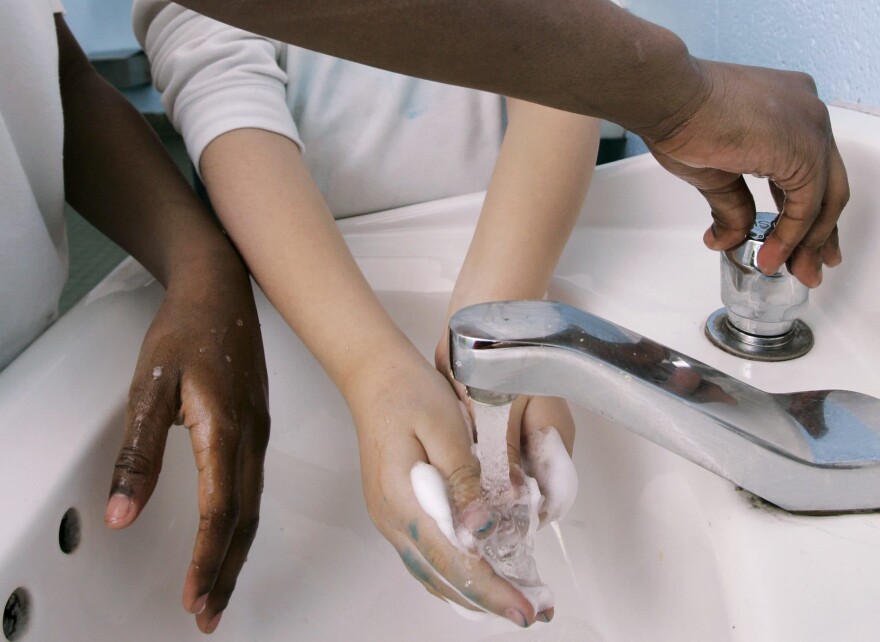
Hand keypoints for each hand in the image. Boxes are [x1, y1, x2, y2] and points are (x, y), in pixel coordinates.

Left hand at [103, 272, 268, 633]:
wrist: (221, 290)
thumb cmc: (186, 331)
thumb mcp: (148, 389)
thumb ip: (137, 454)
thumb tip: (121, 513)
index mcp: (225, 430)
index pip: (220, 511)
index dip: (208, 560)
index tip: (193, 598)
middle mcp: (251, 438)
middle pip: (244, 520)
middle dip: (226, 571)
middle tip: (208, 613)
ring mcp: (260, 433)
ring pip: (253, 507)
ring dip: (236, 552)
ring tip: (219, 587)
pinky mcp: (258, 427)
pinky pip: (255, 487)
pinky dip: (243, 523)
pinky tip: (232, 534)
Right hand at [347, 352, 548, 626]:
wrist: (374, 377)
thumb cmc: (411, 395)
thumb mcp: (446, 428)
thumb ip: (464, 479)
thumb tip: (482, 529)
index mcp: (404, 501)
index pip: (454, 560)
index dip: (492, 589)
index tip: (525, 610)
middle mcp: (392, 520)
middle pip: (442, 578)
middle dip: (487, 601)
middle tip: (530, 613)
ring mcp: (389, 519)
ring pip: (431, 574)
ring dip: (470, 593)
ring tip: (510, 602)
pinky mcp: (393, 512)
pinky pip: (425, 557)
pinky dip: (453, 575)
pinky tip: (476, 577)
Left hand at [435, 338, 576, 526]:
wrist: (485, 317)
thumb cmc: (504, 356)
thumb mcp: (502, 411)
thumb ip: (505, 457)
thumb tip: (509, 503)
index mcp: (556, 438)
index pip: (554, 495)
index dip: (528, 516)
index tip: (497, 527)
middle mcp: (542, 440)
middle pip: (530, 488)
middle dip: (503, 503)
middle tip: (470, 514)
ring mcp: (520, 431)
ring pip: (508, 474)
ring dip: (486, 484)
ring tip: (459, 495)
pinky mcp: (499, 423)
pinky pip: (492, 455)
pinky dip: (477, 464)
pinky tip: (455, 469)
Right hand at [643, 60, 848, 287]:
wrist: (669, 98)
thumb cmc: (681, 118)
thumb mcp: (714, 172)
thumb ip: (733, 206)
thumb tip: (729, 240)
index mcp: (790, 109)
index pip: (810, 169)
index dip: (804, 211)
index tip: (796, 241)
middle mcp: (809, 113)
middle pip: (828, 184)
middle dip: (820, 232)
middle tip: (812, 264)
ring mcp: (811, 126)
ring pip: (826, 196)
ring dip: (809, 241)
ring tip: (796, 270)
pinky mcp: (804, 146)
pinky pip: (807, 204)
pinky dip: (791, 235)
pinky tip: (773, 255)